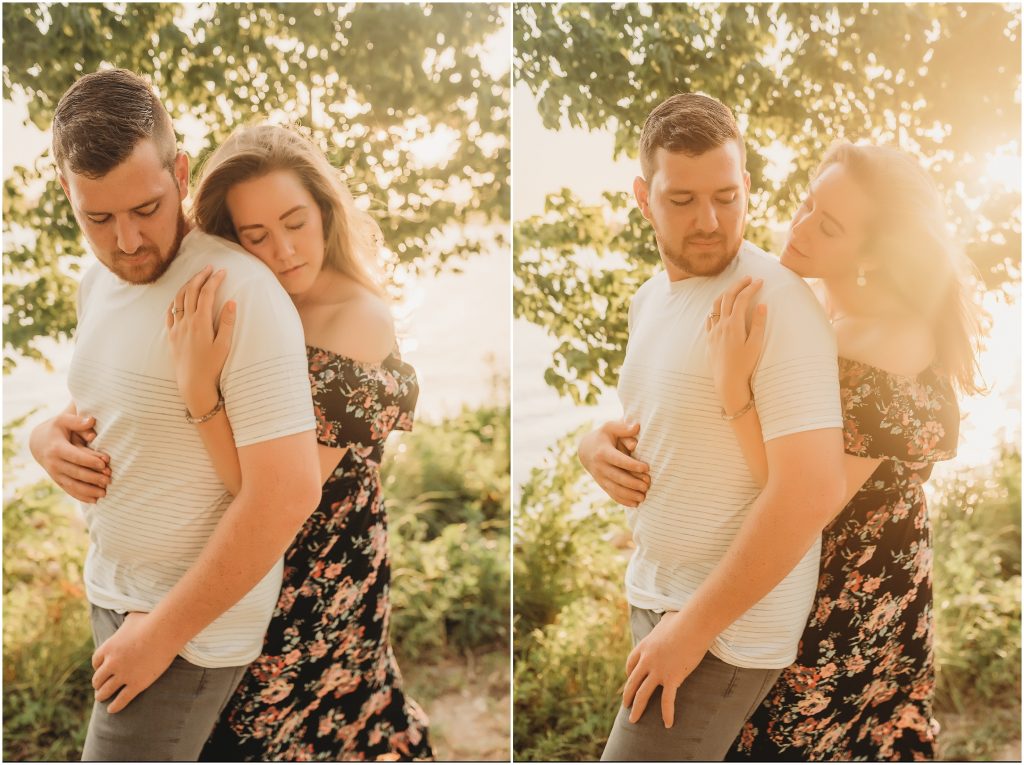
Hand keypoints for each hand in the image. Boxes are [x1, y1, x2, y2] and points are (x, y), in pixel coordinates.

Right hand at [28, 409, 109, 501]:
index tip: (104, 463)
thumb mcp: (63, 420)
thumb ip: (77, 421)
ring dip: (88, 491)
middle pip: (75, 473)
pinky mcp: (57, 480)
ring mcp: (55, 474)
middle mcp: (54, 463)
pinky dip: (81, 496)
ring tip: (104, 493)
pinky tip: (95, 501)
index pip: (75, 456)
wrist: (38, 442)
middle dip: (93, 477)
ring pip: (72, 485)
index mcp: (57, 448)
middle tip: (109, 480)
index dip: (89, 460)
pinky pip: (69, 490)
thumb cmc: (56, 428)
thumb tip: (92, 420)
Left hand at [91, 612, 178, 712]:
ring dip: (102, 695)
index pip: (96, 661)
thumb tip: (129, 619)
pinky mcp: (137, 684)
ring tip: (102, 698)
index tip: (101, 669)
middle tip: (100, 686)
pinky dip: (115, 706)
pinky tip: (111, 710)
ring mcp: (123, 675)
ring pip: (106, 691)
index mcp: (108, 648)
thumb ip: (126, 624)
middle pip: (98, 678)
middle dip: (98, 683)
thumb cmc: (151, 621)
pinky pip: (122, 699)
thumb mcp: (132, 619)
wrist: (165, 632)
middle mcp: (112, 663)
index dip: (97, 667)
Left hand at [167, 266, 235, 416]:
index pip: (208, 294)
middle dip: (200, 277)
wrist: (193, 384)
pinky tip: (179, 298)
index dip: (215, 280)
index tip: (222, 271)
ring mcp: (177, 328)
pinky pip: (170, 312)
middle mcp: (186, 322)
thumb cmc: (212, 367)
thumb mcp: (224, 346)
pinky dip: (175, 301)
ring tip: (196, 278)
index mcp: (201, 322)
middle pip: (192, 291)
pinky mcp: (171, 335)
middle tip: (209, 268)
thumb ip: (228, 323)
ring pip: (179, 299)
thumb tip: (232, 302)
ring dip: (188, 285)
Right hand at [578, 420, 649, 506]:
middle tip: (648, 485)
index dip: (632, 465)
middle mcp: (600, 467)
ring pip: (615, 489)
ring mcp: (600, 478)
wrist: (586, 450)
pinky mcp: (602, 485)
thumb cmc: (604, 436)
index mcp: (603, 452)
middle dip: (633, 483)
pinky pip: (612, 495)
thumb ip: (623, 428)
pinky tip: (636, 504)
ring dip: (629, 495)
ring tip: (644, 497)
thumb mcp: (610, 427)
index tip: (647, 468)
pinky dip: (624, 501)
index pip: (619, 460)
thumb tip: (636, 427)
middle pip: (618, 477)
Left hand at [622, 610, 712, 727]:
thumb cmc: (683, 619)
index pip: (631, 664)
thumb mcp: (667, 620)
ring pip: (643, 694)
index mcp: (644, 647)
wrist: (694, 625)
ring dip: (637, 708)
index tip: (630, 680)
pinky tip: (667, 724)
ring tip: (633, 720)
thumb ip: (664, 624)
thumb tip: (670, 619)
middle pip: (633, 681)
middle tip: (625, 705)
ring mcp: (658, 671)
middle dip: (628, 695)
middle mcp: (647, 660)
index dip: (629, 674)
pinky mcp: (672, 678)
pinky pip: (667, 700)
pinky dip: (667, 713)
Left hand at [706, 276, 766, 413]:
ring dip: (726, 294)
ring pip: (716, 305)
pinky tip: (721, 308)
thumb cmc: (745, 366)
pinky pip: (710, 318)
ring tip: (735, 289)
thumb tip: (763, 305)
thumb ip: (759, 324)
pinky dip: (716, 308)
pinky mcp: (709, 339)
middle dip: (738, 285)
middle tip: (749, 278)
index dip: (751, 288)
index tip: (760, 281)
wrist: (728, 383)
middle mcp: (721, 325)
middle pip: (728, 297)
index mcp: (734, 325)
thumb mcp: (756, 345)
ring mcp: (713, 332)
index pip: (742, 299)